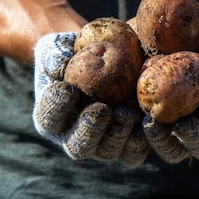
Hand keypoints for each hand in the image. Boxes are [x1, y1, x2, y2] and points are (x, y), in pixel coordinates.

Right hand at [33, 33, 149, 166]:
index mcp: (53, 119)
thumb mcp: (59, 48)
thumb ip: (55, 55)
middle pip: (79, 147)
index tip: (67, 88)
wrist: (104, 58)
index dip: (56, 108)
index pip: (49, 119)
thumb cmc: (74, 52)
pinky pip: (136, 150)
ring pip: (109, 151)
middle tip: (100, 109)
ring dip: (119, 135)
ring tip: (127, 113)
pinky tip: (149, 120)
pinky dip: (144, 138)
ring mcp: (103, 144)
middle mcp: (76, 138)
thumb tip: (60, 66)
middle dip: (90, 130)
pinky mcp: (129, 143)